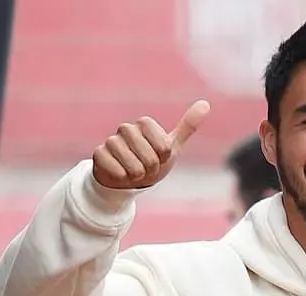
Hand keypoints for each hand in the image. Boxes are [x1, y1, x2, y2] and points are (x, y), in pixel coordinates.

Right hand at [92, 101, 210, 190]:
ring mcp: (111, 141)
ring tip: (133, 172)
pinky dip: (122, 178)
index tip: (159, 158)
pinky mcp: (99, 154)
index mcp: (144, 124)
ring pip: (132, 166)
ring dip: (137, 175)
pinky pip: (116, 170)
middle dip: (151, 169)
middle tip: (146, 168)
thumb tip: (206, 104)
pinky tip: (120, 175)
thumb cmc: (152, 163)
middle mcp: (127, 129)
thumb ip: (187, 126)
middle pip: (149, 157)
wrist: (128, 182)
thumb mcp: (172, 147)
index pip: (163, 146)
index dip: (163, 158)